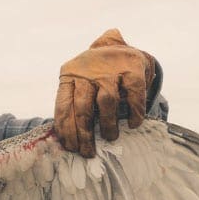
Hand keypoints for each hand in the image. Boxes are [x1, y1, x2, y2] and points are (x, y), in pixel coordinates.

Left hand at [54, 29, 155, 156]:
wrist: (118, 47)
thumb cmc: (94, 76)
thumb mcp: (76, 84)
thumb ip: (72, 105)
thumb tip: (68, 141)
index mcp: (69, 75)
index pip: (64, 106)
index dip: (67, 130)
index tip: (71, 148)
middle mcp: (87, 71)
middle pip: (83, 107)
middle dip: (85, 134)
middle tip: (88, 152)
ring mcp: (110, 69)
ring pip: (106, 101)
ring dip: (108, 124)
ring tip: (110, 137)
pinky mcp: (132, 68)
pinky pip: (133, 95)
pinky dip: (134, 112)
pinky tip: (132, 123)